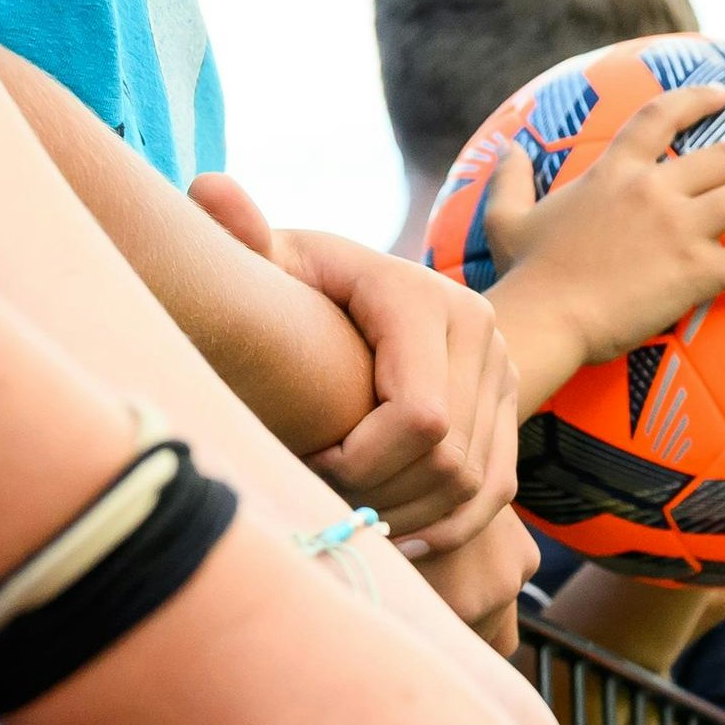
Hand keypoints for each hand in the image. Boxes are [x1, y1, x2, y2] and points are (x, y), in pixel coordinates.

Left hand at [191, 177, 516, 554]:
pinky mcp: (513, 409)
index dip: (364, 462)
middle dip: (383, 494)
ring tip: (357, 516)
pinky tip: (400, 532)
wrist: (363, 295)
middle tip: (327, 494)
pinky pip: (497, 491)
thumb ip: (239, 236)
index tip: (313, 459)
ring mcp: (504, 372)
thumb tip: (211, 193)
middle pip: (448, 459)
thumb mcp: (271, 261)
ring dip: (414, 515)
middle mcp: (479, 329)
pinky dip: (451, 523)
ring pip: (476, 483)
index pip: (419, 417)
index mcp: (421, 297)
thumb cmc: (300, 285)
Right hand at [480, 84, 724, 393]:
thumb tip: (506, 152)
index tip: (721, 94)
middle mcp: (654, 189)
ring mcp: (678, 227)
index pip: (659, 117)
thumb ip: (509, 181)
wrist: (543, 316)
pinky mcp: (695, 270)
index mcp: (615, 172)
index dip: (694, 101)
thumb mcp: (506, 219)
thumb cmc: (527, 275)